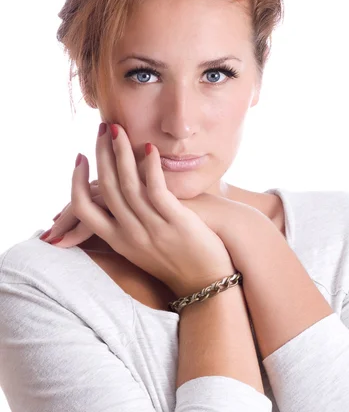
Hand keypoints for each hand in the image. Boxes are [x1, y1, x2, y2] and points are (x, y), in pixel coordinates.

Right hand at [41, 123, 236, 297]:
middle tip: (102, 129)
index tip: (80, 157)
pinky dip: (150, 167)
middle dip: (101, 154)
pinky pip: (157, 189)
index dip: (77, 181)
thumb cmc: (175, 259)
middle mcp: (131, 234)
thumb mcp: (140, 247)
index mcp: (118, 240)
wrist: (207, 282)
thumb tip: (114, 196)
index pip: (83, 209)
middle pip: (106, 188)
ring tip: (119, 130)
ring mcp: (153, 228)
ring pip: (128, 185)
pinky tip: (149, 147)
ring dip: (121, 153)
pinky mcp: (176, 222)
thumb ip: (125, 223)